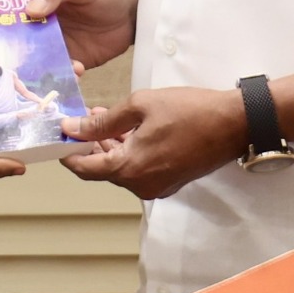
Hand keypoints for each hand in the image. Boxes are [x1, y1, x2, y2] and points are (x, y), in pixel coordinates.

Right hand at [24, 0, 138, 72]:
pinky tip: (77, 73)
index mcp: (39, 6)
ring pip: (42, 64)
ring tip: (57, 69)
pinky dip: (66, 77)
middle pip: (24, 46)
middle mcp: (44, 29)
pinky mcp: (74, 62)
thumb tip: (30, 10)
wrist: (134, 12)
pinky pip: (64, 74)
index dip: (5, 29)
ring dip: (45, 71)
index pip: (15, 19)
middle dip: (20, 58)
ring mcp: (59, 48)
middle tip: (18, 68)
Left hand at [58, 86, 246, 199]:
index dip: (67, 153)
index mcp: (130, 169)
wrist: (235, 123)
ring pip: (120, 169)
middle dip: (89, 145)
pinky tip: (126, 129)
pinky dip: (128, 152)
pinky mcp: (170, 182)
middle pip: (102, 169)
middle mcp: (141, 185)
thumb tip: (73, 129)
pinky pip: (138, 169)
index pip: (84, 169)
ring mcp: (157, 186)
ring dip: (109, 146)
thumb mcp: (140, 106)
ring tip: (104, 117)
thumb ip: (103, 121)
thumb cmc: (190, 111)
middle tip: (82, 119)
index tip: (58, 136)